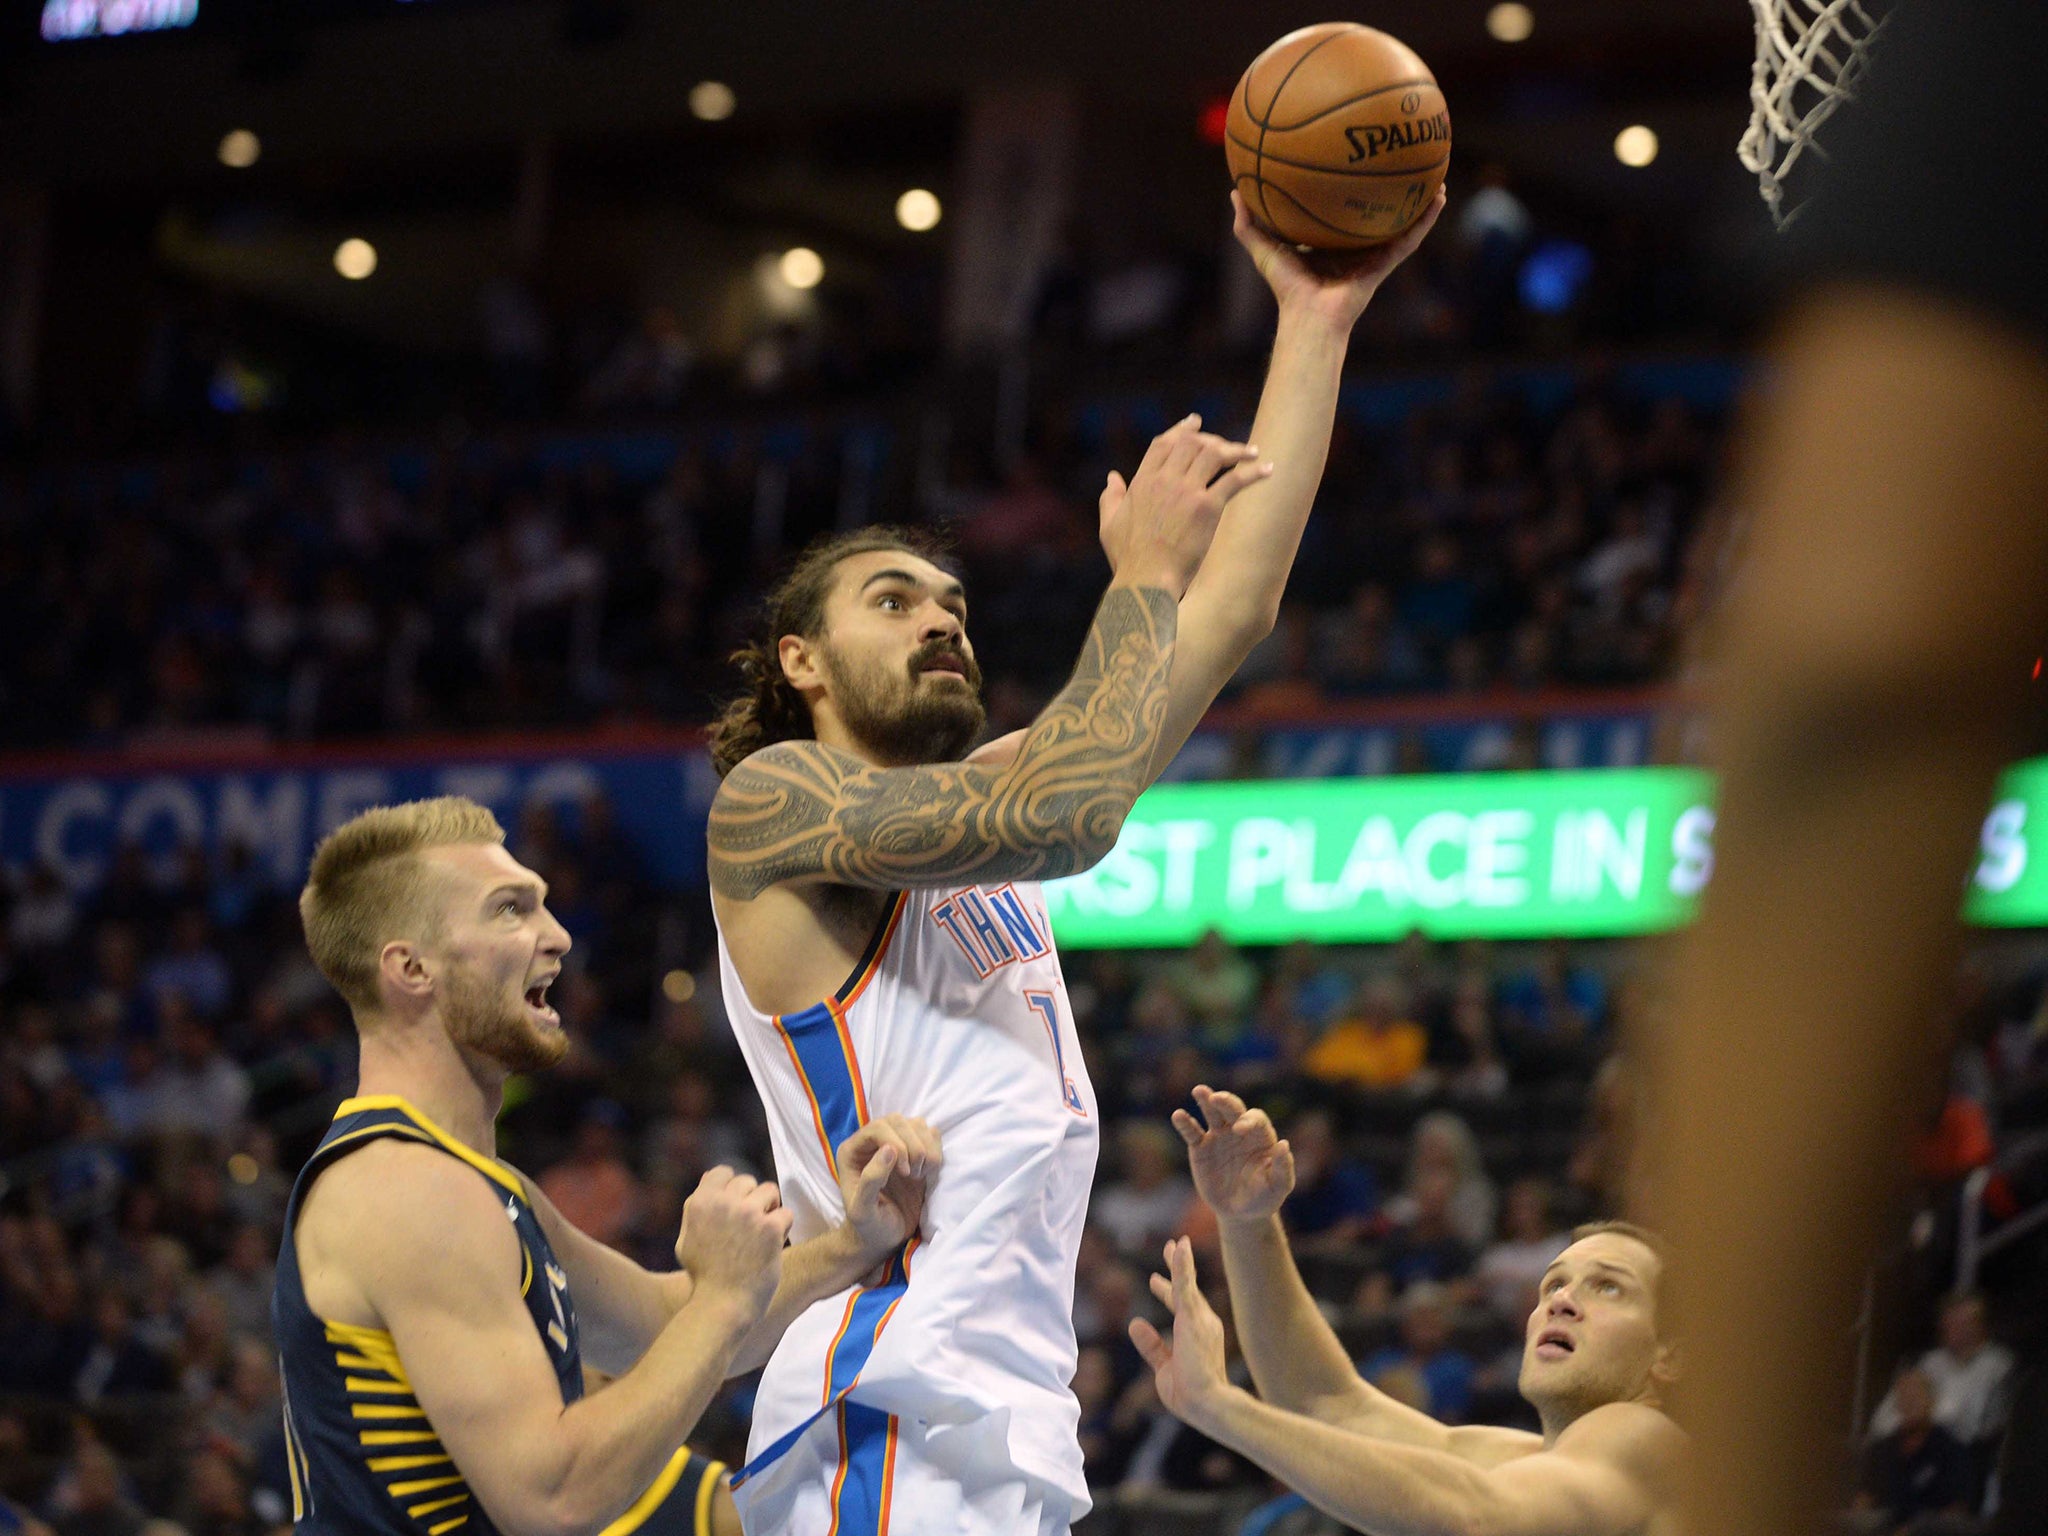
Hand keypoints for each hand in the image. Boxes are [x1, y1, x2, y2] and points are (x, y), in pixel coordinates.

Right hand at [674, 1166, 792, 1318]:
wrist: (722, 1306)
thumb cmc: (704, 1277)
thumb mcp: (687, 1239)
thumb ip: (697, 1208)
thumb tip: (709, 1177)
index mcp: (699, 1202)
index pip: (723, 1172)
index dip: (732, 1188)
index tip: (735, 1209)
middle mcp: (723, 1203)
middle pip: (748, 1181)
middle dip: (751, 1200)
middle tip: (748, 1228)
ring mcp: (747, 1213)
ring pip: (770, 1191)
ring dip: (769, 1210)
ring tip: (761, 1234)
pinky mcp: (770, 1228)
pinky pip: (786, 1214)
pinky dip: (782, 1229)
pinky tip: (771, 1246)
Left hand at [836, 1113, 941, 1258]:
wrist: (884, 1238)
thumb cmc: (868, 1227)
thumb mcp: (862, 1211)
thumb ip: (870, 1180)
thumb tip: (889, 1149)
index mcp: (853, 1151)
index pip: (878, 1127)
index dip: (896, 1144)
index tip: (905, 1173)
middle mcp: (873, 1142)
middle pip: (899, 1121)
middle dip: (913, 1146)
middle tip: (913, 1176)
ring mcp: (897, 1145)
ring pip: (917, 1124)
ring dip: (925, 1148)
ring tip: (920, 1175)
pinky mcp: (916, 1153)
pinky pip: (931, 1135)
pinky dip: (936, 1152)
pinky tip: (927, 1173)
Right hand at [1097, 414, 1274, 595]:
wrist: (1145, 580)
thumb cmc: (1128, 559)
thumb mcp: (1110, 524)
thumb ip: (1111, 497)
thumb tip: (1112, 477)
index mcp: (1142, 481)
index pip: (1164, 443)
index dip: (1181, 429)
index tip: (1195, 421)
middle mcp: (1165, 480)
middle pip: (1192, 442)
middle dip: (1212, 439)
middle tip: (1228, 446)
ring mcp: (1187, 492)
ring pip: (1215, 454)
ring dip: (1236, 450)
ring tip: (1252, 453)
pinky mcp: (1207, 508)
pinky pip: (1235, 480)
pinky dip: (1254, 472)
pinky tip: (1268, 470)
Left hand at [1128, 1236, 1231, 1427]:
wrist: (1208, 1404)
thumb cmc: (1190, 1394)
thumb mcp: (1164, 1367)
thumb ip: (1152, 1345)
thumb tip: (1135, 1323)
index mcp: (1197, 1335)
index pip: (1180, 1308)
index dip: (1167, 1292)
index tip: (1155, 1280)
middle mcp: (1202, 1323)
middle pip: (1187, 1290)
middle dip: (1177, 1268)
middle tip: (1170, 1247)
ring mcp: (1200, 1319)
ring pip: (1187, 1283)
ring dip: (1180, 1261)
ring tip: (1174, 1242)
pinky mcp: (1193, 1317)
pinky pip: (1186, 1284)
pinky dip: (1182, 1264)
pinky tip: (1178, 1247)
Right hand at [1174, 1085, 1294, 1224]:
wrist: (1241, 1213)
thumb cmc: (1264, 1198)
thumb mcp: (1278, 1186)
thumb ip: (1282, 1167)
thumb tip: (1284, 1144)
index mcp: (1261, 1136)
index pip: (1256, 1119)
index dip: (1249, 1121)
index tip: (1240, 1130)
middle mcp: (1239, 1131)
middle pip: (1233, 1109)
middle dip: (1226, 1102)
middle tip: (1217, 1099)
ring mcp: (1219, 1137)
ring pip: (1212, 1113)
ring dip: (1206, 1100)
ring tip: (1199, 1091)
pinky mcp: (1201, 1148)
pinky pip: (1192, 1132)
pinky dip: (1184, 1123)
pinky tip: (1178, 1115)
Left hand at [1233, 184, 1445, 331]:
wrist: (1308, 317)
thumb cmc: (1287, 287)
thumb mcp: (1264, 248)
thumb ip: (1248, 224)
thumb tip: (1235, 192)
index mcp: (1329, 243)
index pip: (1341, 212)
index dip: (1348, 191)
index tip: (1353, 163)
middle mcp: (1354, 248)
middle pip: (1374, 213)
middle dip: (1386, 189)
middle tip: (1396, 158)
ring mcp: (1373, 255)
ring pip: (1400, 222)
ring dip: (1418, 200)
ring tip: (1433, 173)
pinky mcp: (1386, 264)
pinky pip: (1410, 238)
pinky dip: (1426, 219)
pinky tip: (1439, 196)